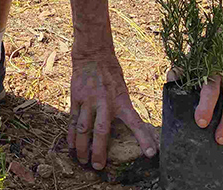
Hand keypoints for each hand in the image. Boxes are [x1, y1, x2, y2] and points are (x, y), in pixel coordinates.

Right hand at [68, 48, 157, 169]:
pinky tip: (70, 146)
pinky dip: (71, 135)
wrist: (93, 55)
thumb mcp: (123, 90)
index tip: (151, 153)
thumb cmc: (111, 74)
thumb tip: (130, 126)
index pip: (135, 122)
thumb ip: (123, 108)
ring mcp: (88, 101)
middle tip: (98, 167)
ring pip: (83, 129)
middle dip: (99, 151)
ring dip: (82, 147)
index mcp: (121, 100)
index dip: (144, 138)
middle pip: (101, 131)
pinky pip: (73, 120)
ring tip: (82, 160)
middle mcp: (104, 102)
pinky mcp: (76, 98)